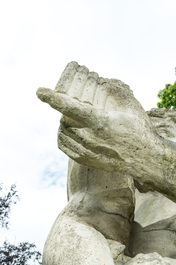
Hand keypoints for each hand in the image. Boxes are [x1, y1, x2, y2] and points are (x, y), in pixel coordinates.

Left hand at [36, 62, 154, 171]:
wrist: (143, 158)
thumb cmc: (139, 130)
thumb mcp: (131, 106)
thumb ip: (116, 89)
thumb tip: (103, 80)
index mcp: (100, 122)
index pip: (71, 108)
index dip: (53, 98)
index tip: (39, 91)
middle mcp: (90, 138)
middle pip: (64, 120)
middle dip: (65, 112)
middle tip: (75, 109)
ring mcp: (87, 151)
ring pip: (62, 133)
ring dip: (64, 124)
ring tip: (75, 120)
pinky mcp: (85, 160)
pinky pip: (64, 146)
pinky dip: (63, 136)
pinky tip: (71, 132)